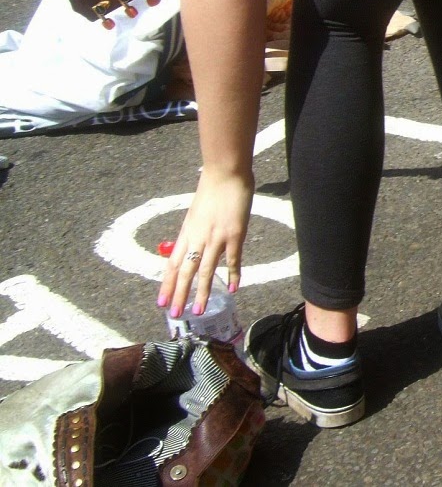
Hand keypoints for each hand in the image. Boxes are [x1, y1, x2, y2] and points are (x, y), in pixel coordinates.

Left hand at [157, 166, 252, 318]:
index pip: (173, 263)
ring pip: (206, 271)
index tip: (161, 302)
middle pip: (186, 271)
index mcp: (187, 232)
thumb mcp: (196, 211)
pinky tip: (232, 289)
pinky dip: (232, 275)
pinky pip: (232, 260)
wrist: (225, 173)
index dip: (167, 284)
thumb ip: (195, 228)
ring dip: (202, 292)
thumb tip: (193, 242)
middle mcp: (198, 238)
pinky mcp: (234, 235)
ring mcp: (216, 237)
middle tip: (176, 315)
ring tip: (199, 310)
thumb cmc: (212, 187)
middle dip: (179, 295)